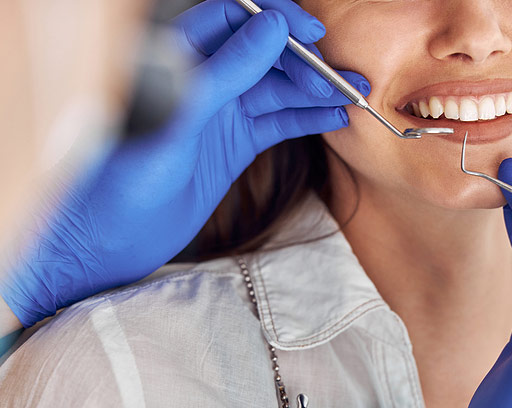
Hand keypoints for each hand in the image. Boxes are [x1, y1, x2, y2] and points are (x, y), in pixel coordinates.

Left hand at [0, 0, 368, 327]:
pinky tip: (334, 118)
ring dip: (316, 91)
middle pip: (265, 53)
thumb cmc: (123, 175)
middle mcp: (203, 80)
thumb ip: (225, 70)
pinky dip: (307, 120)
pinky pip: (278, 124)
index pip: (234, 16)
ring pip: (278, 89)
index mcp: (178, 58)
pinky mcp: (234, 146)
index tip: (311, 32)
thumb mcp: (178, 117)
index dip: (276, 18)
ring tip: (354, 95)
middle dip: (306, 61)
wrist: (113, 238)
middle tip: (341, 78)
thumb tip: (273, 28)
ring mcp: (221, 114)